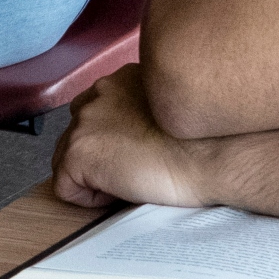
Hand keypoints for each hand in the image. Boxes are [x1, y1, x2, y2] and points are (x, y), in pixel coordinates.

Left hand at [55, 68, 207, 209]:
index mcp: (121, 79)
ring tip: (133, 179)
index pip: (95, 112)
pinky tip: (124, 190)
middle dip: (98, 156)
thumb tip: (132, 136)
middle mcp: (98, 93)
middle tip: (134, 169)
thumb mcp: (170, 108)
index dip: (112, 140)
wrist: (211, 154)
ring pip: (68, 160)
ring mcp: (84, 122)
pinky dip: (91, 199)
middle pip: (77, 134)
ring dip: (95, 176)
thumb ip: (144, 109)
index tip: (135, 153)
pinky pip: (66, 188)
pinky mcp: (78, 153)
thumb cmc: (207, 139)